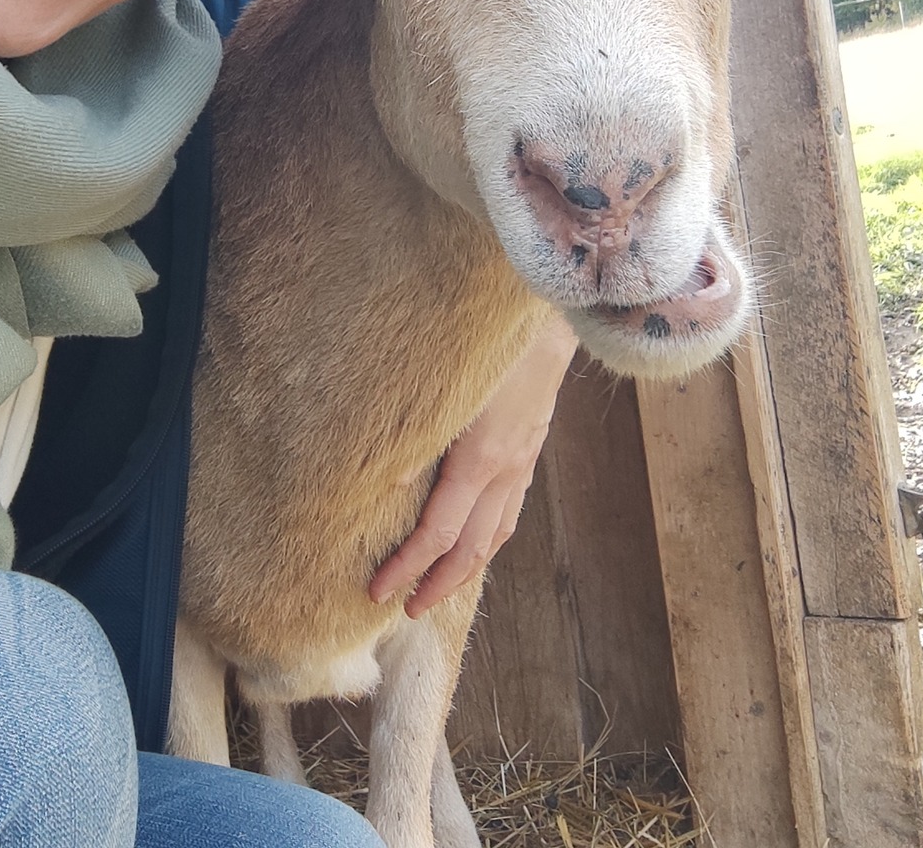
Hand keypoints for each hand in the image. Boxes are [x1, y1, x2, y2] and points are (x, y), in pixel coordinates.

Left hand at [368, 313, 576, 616]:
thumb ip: (418, 429)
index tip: (376, 589)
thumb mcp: (447, 381)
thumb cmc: (490, 342)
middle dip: (435, 583)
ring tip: (435, 588)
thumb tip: (386, 477)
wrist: (547, 313)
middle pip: (470, 548)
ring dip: (464, 569)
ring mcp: (523, 461)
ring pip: (495, 535)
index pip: (439, 532)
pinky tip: (475, 542)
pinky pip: (510, 510)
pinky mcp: (531, 448)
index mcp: (480, 458)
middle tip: (401, 608)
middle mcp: (506, 469)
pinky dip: (489, 539)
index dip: (407, 566)